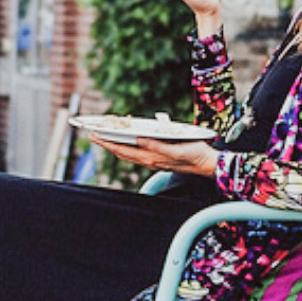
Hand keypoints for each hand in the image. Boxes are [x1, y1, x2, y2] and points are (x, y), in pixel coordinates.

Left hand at [92, 133, 220, 179]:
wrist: (208, 165)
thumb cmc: (195, 155)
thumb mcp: (176, 149)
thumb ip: (157, 146)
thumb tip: (139, 139)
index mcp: (152, 158)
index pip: (123, 150)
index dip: (107, 142)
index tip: (94, 135)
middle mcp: (150, 160)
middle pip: (122, 153)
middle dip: (107, 143)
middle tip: (93, 135)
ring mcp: (154, 160)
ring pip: (129, 154)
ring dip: (116, 146)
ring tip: (105, 138)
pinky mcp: (159, 158)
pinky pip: (138, 153)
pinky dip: (128, 147)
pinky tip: (128, 142)